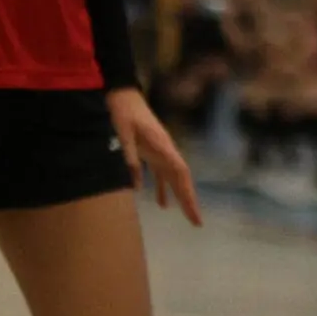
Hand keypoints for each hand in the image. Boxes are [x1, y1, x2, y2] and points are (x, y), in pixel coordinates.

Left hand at [108, 88, 202, 226]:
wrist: (120, 93)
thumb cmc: (122, 111)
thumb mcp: (122, 133)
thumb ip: (128, 157)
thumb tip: (135, 185)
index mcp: (162, 146)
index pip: (180, 174)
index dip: (188, 195)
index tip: (194, 214)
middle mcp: (165, 149)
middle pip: (181, 178)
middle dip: (188, 200)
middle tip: (196, 222)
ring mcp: (158, 149)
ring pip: (171, 175)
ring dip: (176, 193)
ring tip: (179, 213)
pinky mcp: (149, 148)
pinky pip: (158, 170)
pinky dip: (158, 185)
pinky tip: (153, 199)